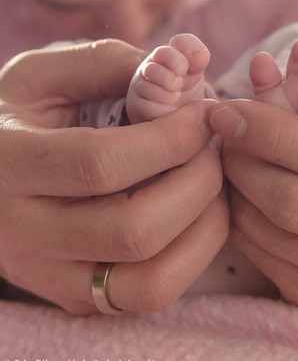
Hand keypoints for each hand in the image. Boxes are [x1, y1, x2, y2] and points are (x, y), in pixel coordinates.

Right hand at [0, 39, 227, 313]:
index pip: (101, 164)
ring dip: (205, 226)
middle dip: (198, 182)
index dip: (170, 139)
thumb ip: (112, 63)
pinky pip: (152, 293)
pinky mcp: (78, 297)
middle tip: (214, 148)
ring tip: (212, 181)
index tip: (204, 116)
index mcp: (7, 165)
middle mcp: (22, 235)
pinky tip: (196, 212)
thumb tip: (187, 63)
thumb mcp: (48, 73)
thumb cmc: (22, 116)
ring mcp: (51, 277)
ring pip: (151, 280)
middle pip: (135, 230)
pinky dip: (194, 254)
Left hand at [210, 54, 297, 308]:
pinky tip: (244, 192)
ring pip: (270, 232)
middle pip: (294, 201)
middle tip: (223, 132)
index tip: (228, 110)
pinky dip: (240, 218)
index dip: (272, 131)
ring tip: (232, 157)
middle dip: (243, 161)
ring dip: (235, 188)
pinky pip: (262, 255)